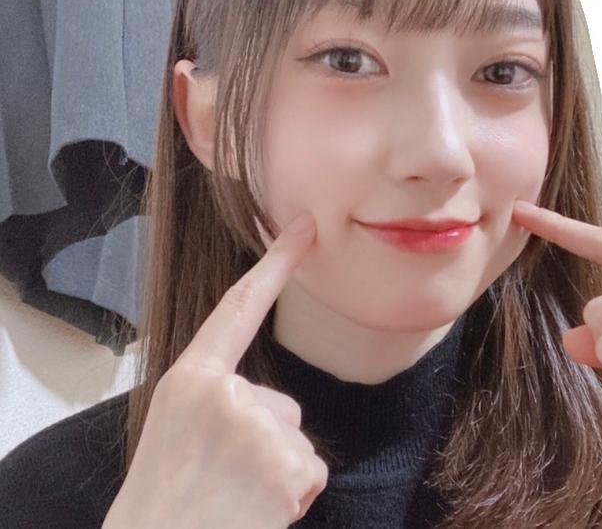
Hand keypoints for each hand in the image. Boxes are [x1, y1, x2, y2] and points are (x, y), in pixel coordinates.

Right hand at [103, 213, 327, 528]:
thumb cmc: (164, 499)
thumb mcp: (176, 429)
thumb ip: (218, 399)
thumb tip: (269, 409)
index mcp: (190, 379)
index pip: (239, 307)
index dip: (275, 263)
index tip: (304, 227)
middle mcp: (226, 394)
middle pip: (283, 404)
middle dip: (266, 443)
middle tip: (220, 481)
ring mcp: (259, 428)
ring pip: (297, 441)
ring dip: (276, 472)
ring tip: (232, 501)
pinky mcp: (288, 467)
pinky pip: (312, 471)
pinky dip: (293, 496)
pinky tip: (256, 512)